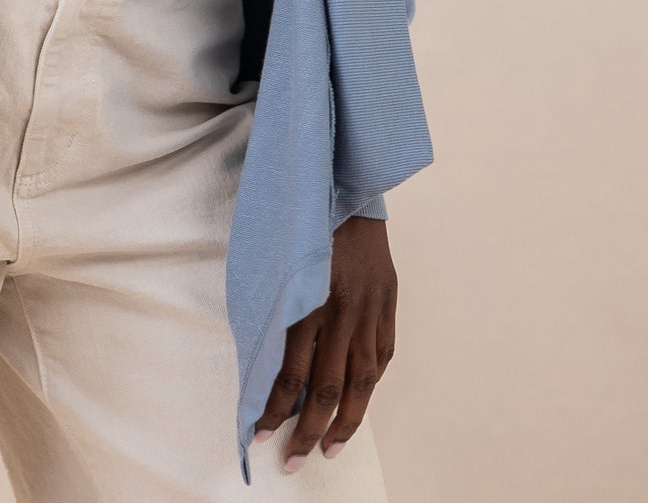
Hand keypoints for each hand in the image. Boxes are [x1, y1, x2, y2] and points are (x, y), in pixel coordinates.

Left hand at [253, 213, 396, 470]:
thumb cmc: (300, 221)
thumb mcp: (277, 262)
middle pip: (327, 389)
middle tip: (291, 460)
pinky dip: (369, 387)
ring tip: (328, 449)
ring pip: (361, 384)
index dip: (274, 409)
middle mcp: (342, 312)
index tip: (258, 433)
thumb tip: (262, 363)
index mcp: (308, 300)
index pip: (290, 373)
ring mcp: (370, 311)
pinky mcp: (388, 306)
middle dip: (306, 431)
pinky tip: (357, 407)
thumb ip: (275, 309)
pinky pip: (381, 359)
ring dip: (344, 424)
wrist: (346, 187)